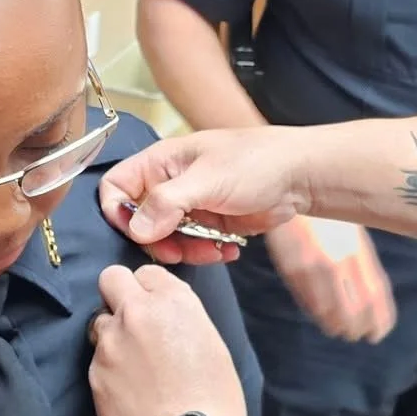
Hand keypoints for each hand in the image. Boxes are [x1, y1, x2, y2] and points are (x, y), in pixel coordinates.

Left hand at [89, 264, 247, 415]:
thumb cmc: (215, 398)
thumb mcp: (212, 344)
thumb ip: (181, 318)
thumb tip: (164, 316)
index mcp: (173, 301)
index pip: (147, 272)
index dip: (150, 289)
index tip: (156, 307)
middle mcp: (136, 313)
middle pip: (110, 279)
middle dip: (119, 294)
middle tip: (132, 320)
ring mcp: (110, 343)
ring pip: (99, 322)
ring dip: (112, 336)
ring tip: (134, 366)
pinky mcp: (94, 374)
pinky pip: (97, 360)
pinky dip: (110, 369)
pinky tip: (129, 391)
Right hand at [98, 126, 316, 265]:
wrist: (299, 176)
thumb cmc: (256, 162)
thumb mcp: (208, 179)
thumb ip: (168, 202)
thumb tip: (137, 229)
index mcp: (160, 162)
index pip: (116, 186)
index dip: (119, 212)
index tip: (139, 232)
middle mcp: (169, 184)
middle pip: (139, 221)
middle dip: (159, 241)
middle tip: (180, 250)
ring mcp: (189, 206)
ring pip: (166, 239)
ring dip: (186, 251)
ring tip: (212, 249)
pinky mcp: (208, 225)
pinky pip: (192, 246)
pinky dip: (206, 253)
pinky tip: (229, 249)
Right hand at [264, 216, 395, 343]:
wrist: (292, 189)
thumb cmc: (326, 212)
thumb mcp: (352, 232)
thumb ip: (360, 262)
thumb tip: (371, 295)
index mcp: (358, 250)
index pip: (375, 293)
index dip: (380, 318)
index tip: (380, 333)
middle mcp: (340, 262)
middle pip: (355, 309)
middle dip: (358, 327)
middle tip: (358, 335)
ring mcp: (314, 268)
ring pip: (330, 312)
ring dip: (337, 326)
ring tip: (340, 330)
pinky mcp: (292, 270)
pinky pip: (307, 301)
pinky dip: (317, 314)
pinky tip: (322, 317)